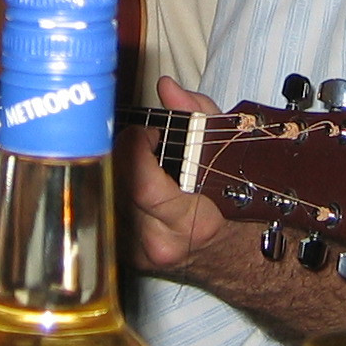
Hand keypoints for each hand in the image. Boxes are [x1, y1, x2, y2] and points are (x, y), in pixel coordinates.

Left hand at [121, 77, 233, 273]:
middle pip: (119, 188)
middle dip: (122, 155)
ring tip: (135, 159)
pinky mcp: (128, 258)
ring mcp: (142, 255)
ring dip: (117, 172)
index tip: (144, 132)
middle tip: (137, 141)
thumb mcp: (226, 154)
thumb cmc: (237, 203)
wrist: (234, 253)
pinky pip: (111, 214)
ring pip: (109, 200)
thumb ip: (198, 117)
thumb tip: (167, 88)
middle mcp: (163, 243)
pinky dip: (117, 191)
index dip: (135, 149)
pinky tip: (129, 179)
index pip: (143, 186)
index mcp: (194, 223)